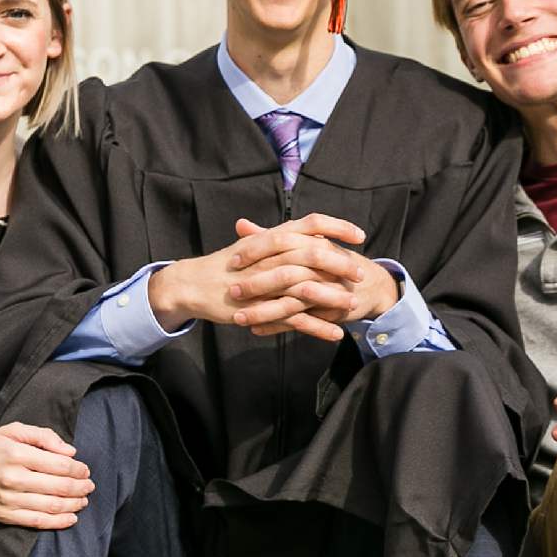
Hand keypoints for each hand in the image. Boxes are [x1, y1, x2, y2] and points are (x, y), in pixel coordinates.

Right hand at [0, 423, 94, 528]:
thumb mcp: (11, 431)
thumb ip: (42, 436)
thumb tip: (71, 451)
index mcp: (16, 453)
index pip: (58, 463)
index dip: (77, 468)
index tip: (85, 469)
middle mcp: (12, 477)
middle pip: (58, 486)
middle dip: (80, 487)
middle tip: (90, 485)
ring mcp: (8, 499)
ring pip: (51, 506)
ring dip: (73, 504)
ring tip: (84, 500)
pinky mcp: (4, 515)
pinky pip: (37, 522)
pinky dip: (58, 522)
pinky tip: (71, 518)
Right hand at [149, 212, 368, 342]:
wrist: (194, 284)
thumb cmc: (226, 265)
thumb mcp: (254, 245)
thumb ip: (281, 240)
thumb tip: (309, 235)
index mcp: (272, 237)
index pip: (311, 223)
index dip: (338, 227)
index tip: (359, 235)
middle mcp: (271, 256)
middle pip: (314, 254)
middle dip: (341, 264)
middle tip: (361, 273)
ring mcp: (266, 282)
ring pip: (307, 287)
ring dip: (333, 296)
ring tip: (354, 305)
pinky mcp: (261, 308)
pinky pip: (295, 318)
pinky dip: (317, 326)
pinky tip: (335, 333)